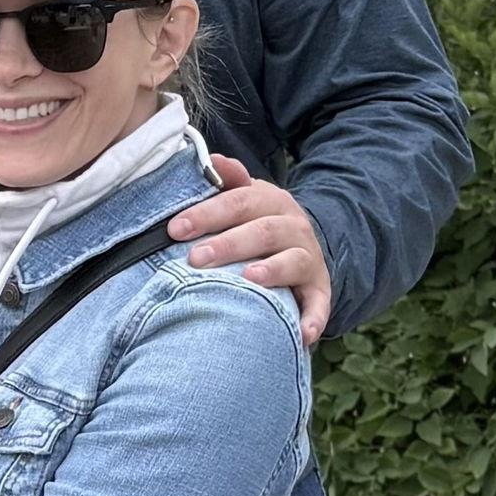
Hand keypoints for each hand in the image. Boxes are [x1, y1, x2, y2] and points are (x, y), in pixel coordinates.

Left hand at [172, 157, 331, 346]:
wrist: (299, 245)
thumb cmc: (252, 223)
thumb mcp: (241, 198)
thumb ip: (226, 182)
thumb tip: (212, 161)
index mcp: (269, 200)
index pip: (237, 202)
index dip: (207, 213)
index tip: (175, 228)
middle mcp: (293, 226)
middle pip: (263, 231)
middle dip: (228, 244)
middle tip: (194, 258)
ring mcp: (308, 257)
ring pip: (292, 261)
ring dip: (272, 271)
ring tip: (248, 278)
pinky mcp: (319, 288)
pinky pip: (320, 303)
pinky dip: (313, 319)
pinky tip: (301, 335)